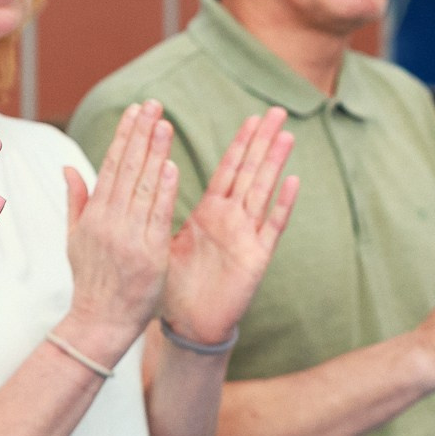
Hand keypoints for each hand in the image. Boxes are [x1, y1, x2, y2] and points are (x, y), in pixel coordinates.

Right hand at [48, 102, 176, 364]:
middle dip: (141, 134)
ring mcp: (130, 238)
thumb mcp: (75, 239)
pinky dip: (165, 191)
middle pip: (127, 170)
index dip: (124, 136)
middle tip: (153, 105)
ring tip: (165, 124)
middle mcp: (110, 223)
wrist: (101, 321)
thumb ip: (76, 200)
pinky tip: (171, 166)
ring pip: (144, 187)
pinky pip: (158, 217)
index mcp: (93, 216)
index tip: (134, 111)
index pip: (110, 166)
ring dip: (155, 153)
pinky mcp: (150, 255)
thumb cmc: (91, 280)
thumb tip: (68, 167)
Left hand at [163, 107, 299, 344]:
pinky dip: (282, 204)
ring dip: (274, 163)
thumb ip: (155, 208)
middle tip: (278, 111)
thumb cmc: (175, 284)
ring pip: (263, 192)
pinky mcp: (255, 258)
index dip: (240, 143)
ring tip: (286, 134)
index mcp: (210, 213)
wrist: (188, 324)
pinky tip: (292, 181)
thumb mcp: (162, 238)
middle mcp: (232, 219)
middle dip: (263, 142)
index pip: (228, 169)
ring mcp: (246, 236)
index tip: (251, 116)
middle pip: (250, 172)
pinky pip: (271, 227)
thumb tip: (142, 184)